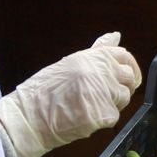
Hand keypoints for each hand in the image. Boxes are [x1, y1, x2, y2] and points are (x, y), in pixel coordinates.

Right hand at [0, 33, 141, 156]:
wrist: (28, 116)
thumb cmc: (43, 91)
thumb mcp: (71, 63)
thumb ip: (97, 52)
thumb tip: (116, 36)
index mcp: (93, 57)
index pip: (124, 56)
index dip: (129, 67)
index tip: (127, 76)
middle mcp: (101, 71)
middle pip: (129, 78)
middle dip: (121, 87)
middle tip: (104, 95)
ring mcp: (104, 93)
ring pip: (123, 98)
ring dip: (111, 103)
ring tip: (88, 105)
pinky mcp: (103, 114)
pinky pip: (113, 117)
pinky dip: (102, 119)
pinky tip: (84, 117)